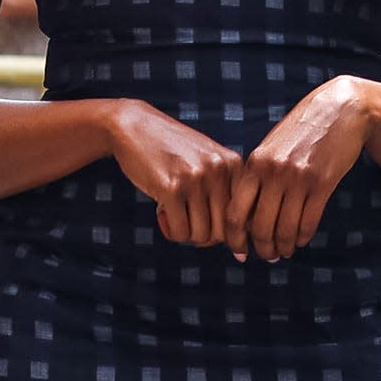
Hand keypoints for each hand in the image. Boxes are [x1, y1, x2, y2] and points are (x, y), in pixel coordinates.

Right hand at [109, 99, 243, 248]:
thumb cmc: (173, 154)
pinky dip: (171, 231)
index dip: (233, 236)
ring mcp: (196, 178)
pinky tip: (162, 213)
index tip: (222, 239)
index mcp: (234, 165)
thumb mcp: (208, 165)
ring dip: (186, 234)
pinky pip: (180, 232)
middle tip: (189, 224)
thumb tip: (241, 253)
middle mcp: (220, 170)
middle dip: (205, 236)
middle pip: (224, 231)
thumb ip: (227, 198)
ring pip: (202, 235)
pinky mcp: (171, 188)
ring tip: (175, 215)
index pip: (245, 218)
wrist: (135, 127)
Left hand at [226, 77, 380, 261]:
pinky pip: (308, 222)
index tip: (240, 251)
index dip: (235, 239)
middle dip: (262, 249)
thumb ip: (257, 177)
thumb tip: (244, 218)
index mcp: (254, 163)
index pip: (235, 213)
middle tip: (267, 256)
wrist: (338, 110)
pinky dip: (303, 238)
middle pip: (260, 227)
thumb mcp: (270, 148)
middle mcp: (273, 172)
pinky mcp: (322, 183)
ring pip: (285, 229)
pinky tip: (301, 240)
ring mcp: (298, 178)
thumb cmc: (301, 131)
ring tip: (285, 251)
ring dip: (284, 247)